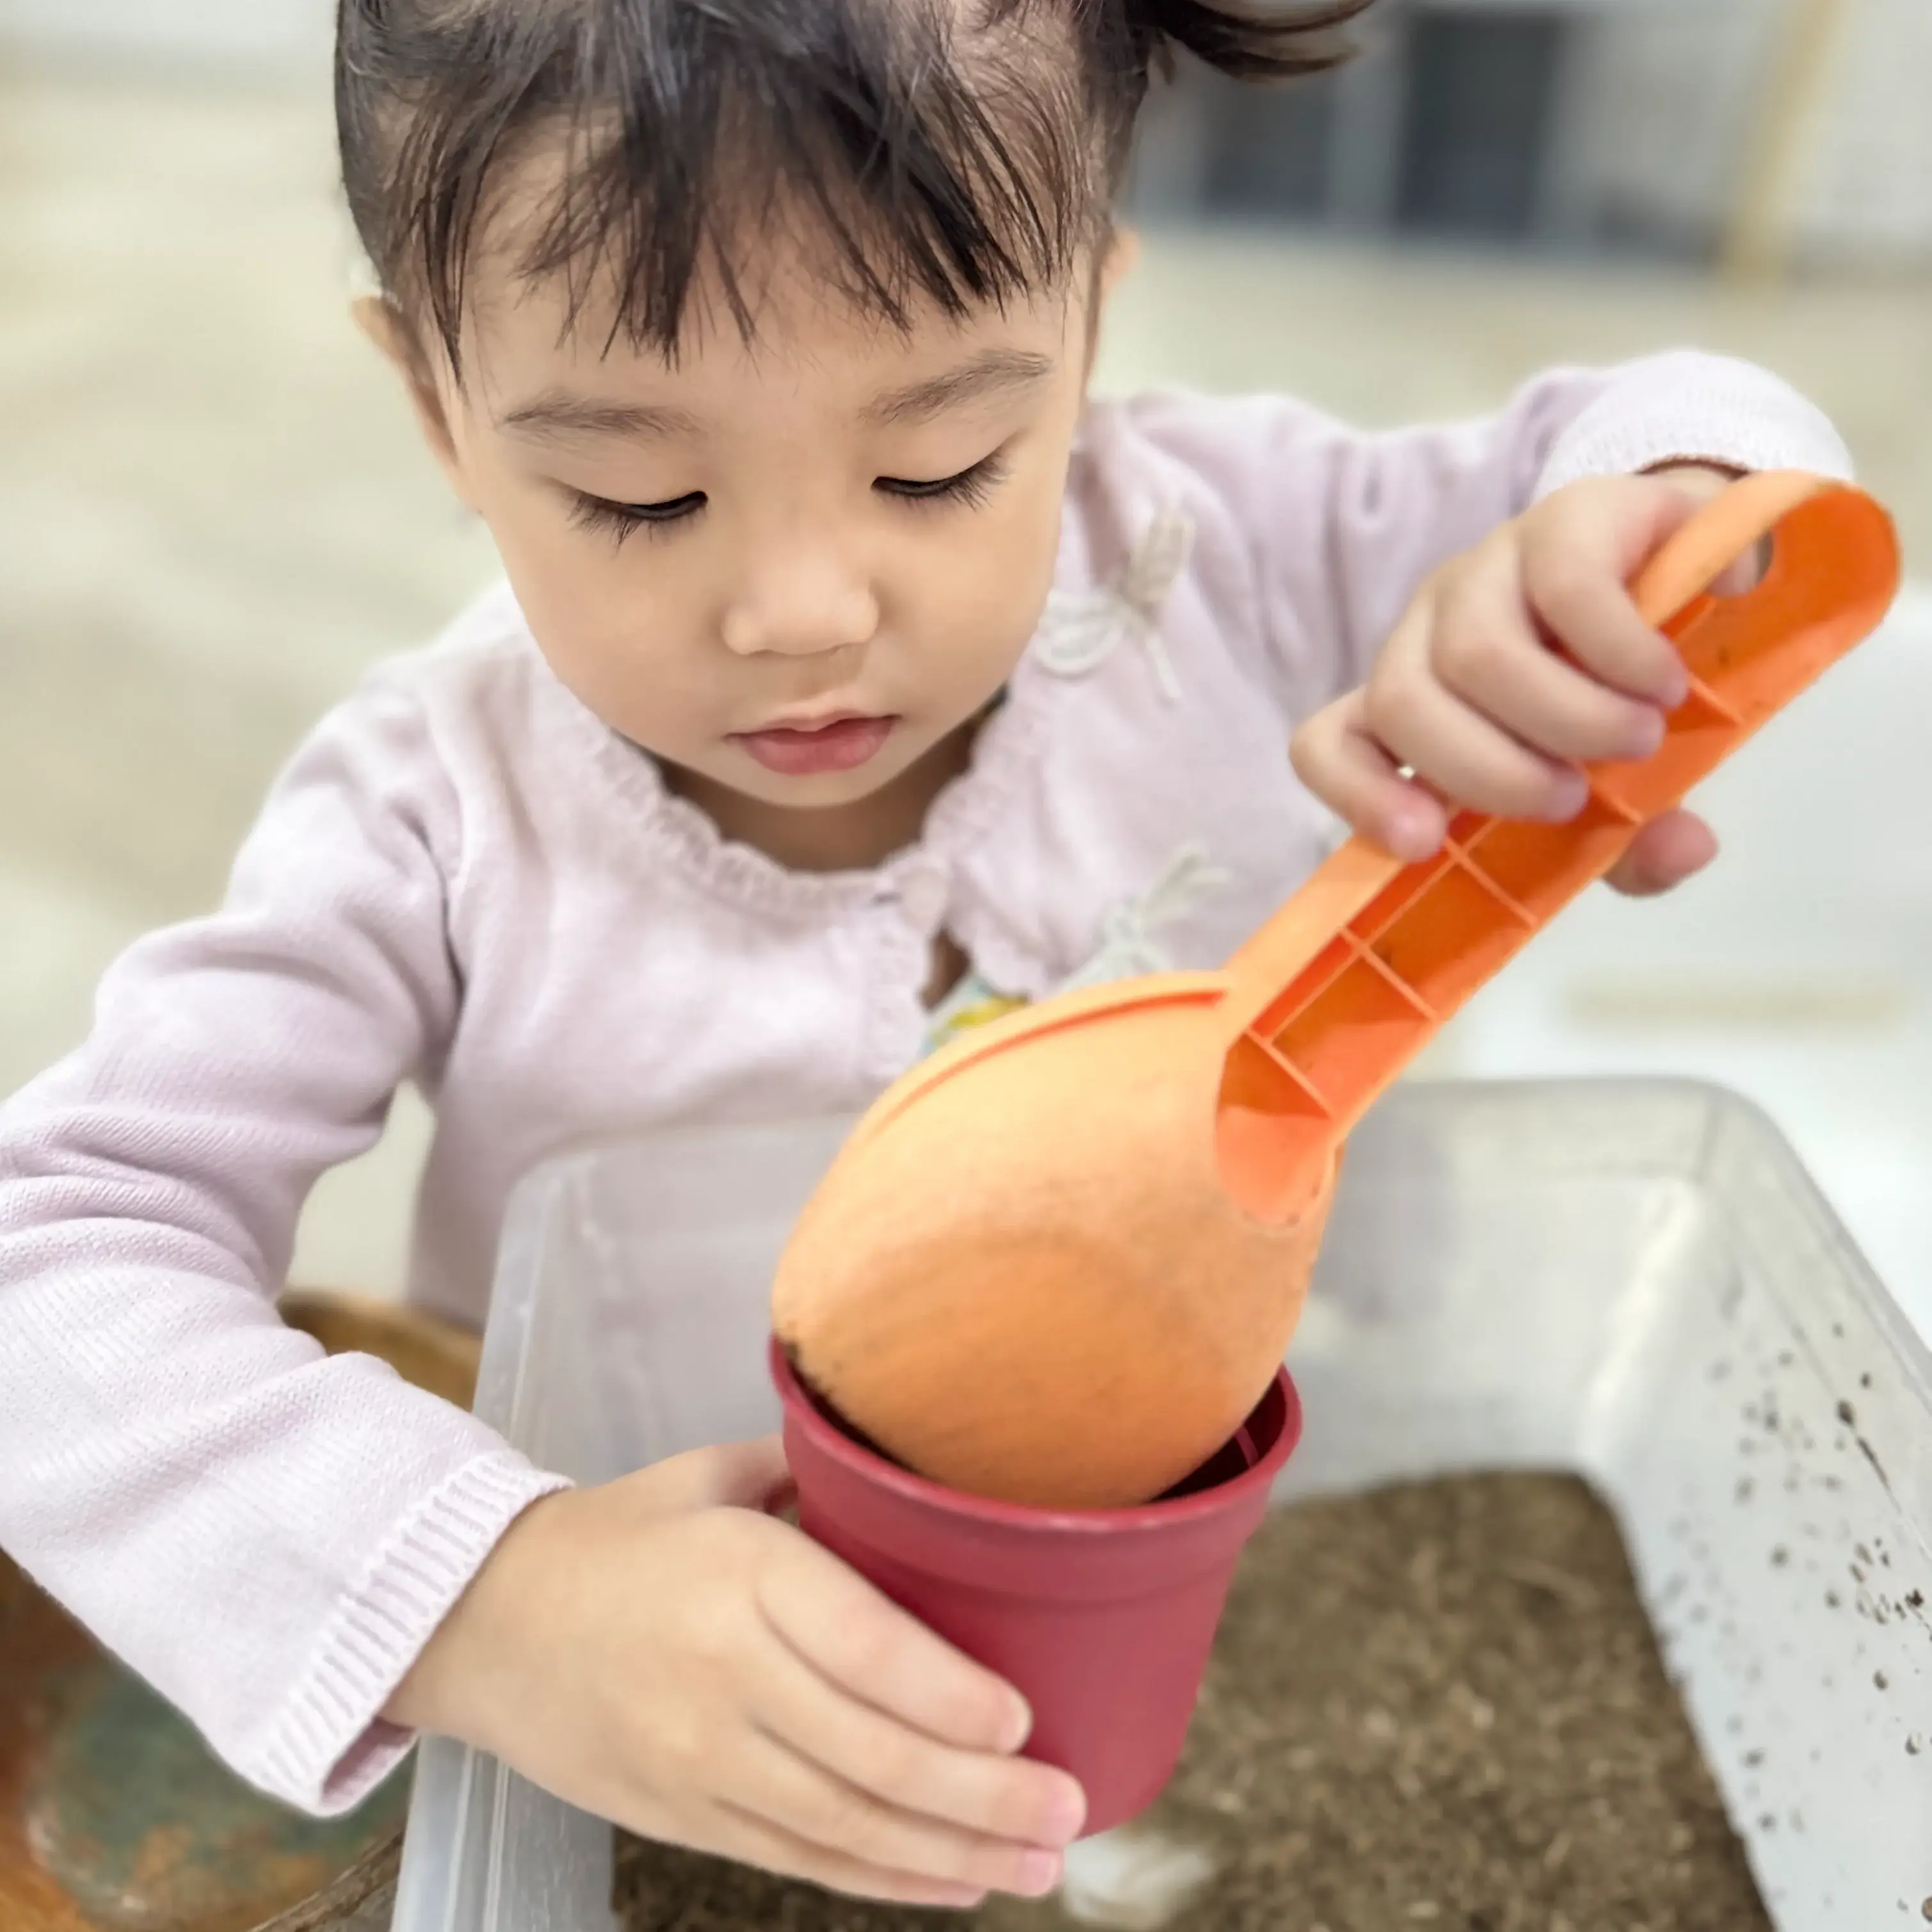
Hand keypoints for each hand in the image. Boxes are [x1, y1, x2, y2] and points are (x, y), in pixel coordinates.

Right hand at [388, 1439, 1084, 1907]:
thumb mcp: (710, 1476)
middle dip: (985, 1795)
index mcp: (739, 1575)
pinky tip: (952, 1884)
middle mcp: (722, 1677)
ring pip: (846, 1826)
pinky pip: (799, 1860)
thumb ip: (812, 1475)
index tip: (1030, 1719)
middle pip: (873, 1756)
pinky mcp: (682, 1816)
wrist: (483, 1622)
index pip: (866, 1648)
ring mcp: (699, 1761)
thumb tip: (917, 1475)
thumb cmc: (617, 1535)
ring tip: (1038, 1862)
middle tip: (1069, 1810)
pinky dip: (882, 1880)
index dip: (954, 1697)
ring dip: (953, 1853)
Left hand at [1293, 463, 1747, 896]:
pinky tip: (1662, 680)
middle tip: (1575, 796)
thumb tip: (1684, 850)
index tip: (1425, 843)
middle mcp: (1432, 630)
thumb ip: (1635, 840)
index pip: (1326, 742)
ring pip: (1476, 653)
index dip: (1357, 794)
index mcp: (1419, 701)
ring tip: (1639, 738)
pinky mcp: (1567, 518)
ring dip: (1565, 717)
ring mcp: (1491, 567)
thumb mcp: (1625, 786)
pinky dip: (1620, 652)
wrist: (1699, 560)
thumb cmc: (1629, 695)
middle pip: (1403, 702)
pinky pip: (1568, 587)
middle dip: (1491, 774)